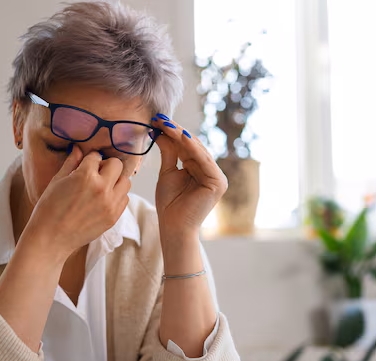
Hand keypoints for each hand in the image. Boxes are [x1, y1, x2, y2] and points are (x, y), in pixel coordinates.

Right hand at [26, 146, 130, 259]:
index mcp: (85, 176)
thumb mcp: (57, 181)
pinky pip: (124, 199)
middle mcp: (102, 188)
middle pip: (116, 165)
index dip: (89, 160)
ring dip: (115, 180)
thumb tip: (78, 149)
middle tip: (95, 174)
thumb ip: (71, 163)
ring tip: (102, 187)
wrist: (51, 238)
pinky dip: (117, 196)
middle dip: (106, 166)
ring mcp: (110, 204)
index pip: (96, 156)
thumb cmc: (49, 209)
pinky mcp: (113, 217)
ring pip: (125, 181)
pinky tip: (103, 200)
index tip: (85, 165)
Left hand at [152, 117, 227, 239]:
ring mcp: (217, 177)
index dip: (172, 133)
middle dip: (175, 131)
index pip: (186, 146)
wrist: (173, 227)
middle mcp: (211, 171)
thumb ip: (169, 152)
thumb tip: (161, 131)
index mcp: (200, 169)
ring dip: (182, 136)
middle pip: (192, 146)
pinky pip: (204, 161)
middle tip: (160, 118)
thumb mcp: (168, 172)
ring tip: (167, 124)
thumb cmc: (169, 204)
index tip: (156, 120)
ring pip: (198, 150)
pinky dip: (192, 148)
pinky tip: (180, 136)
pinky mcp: (218, 183)